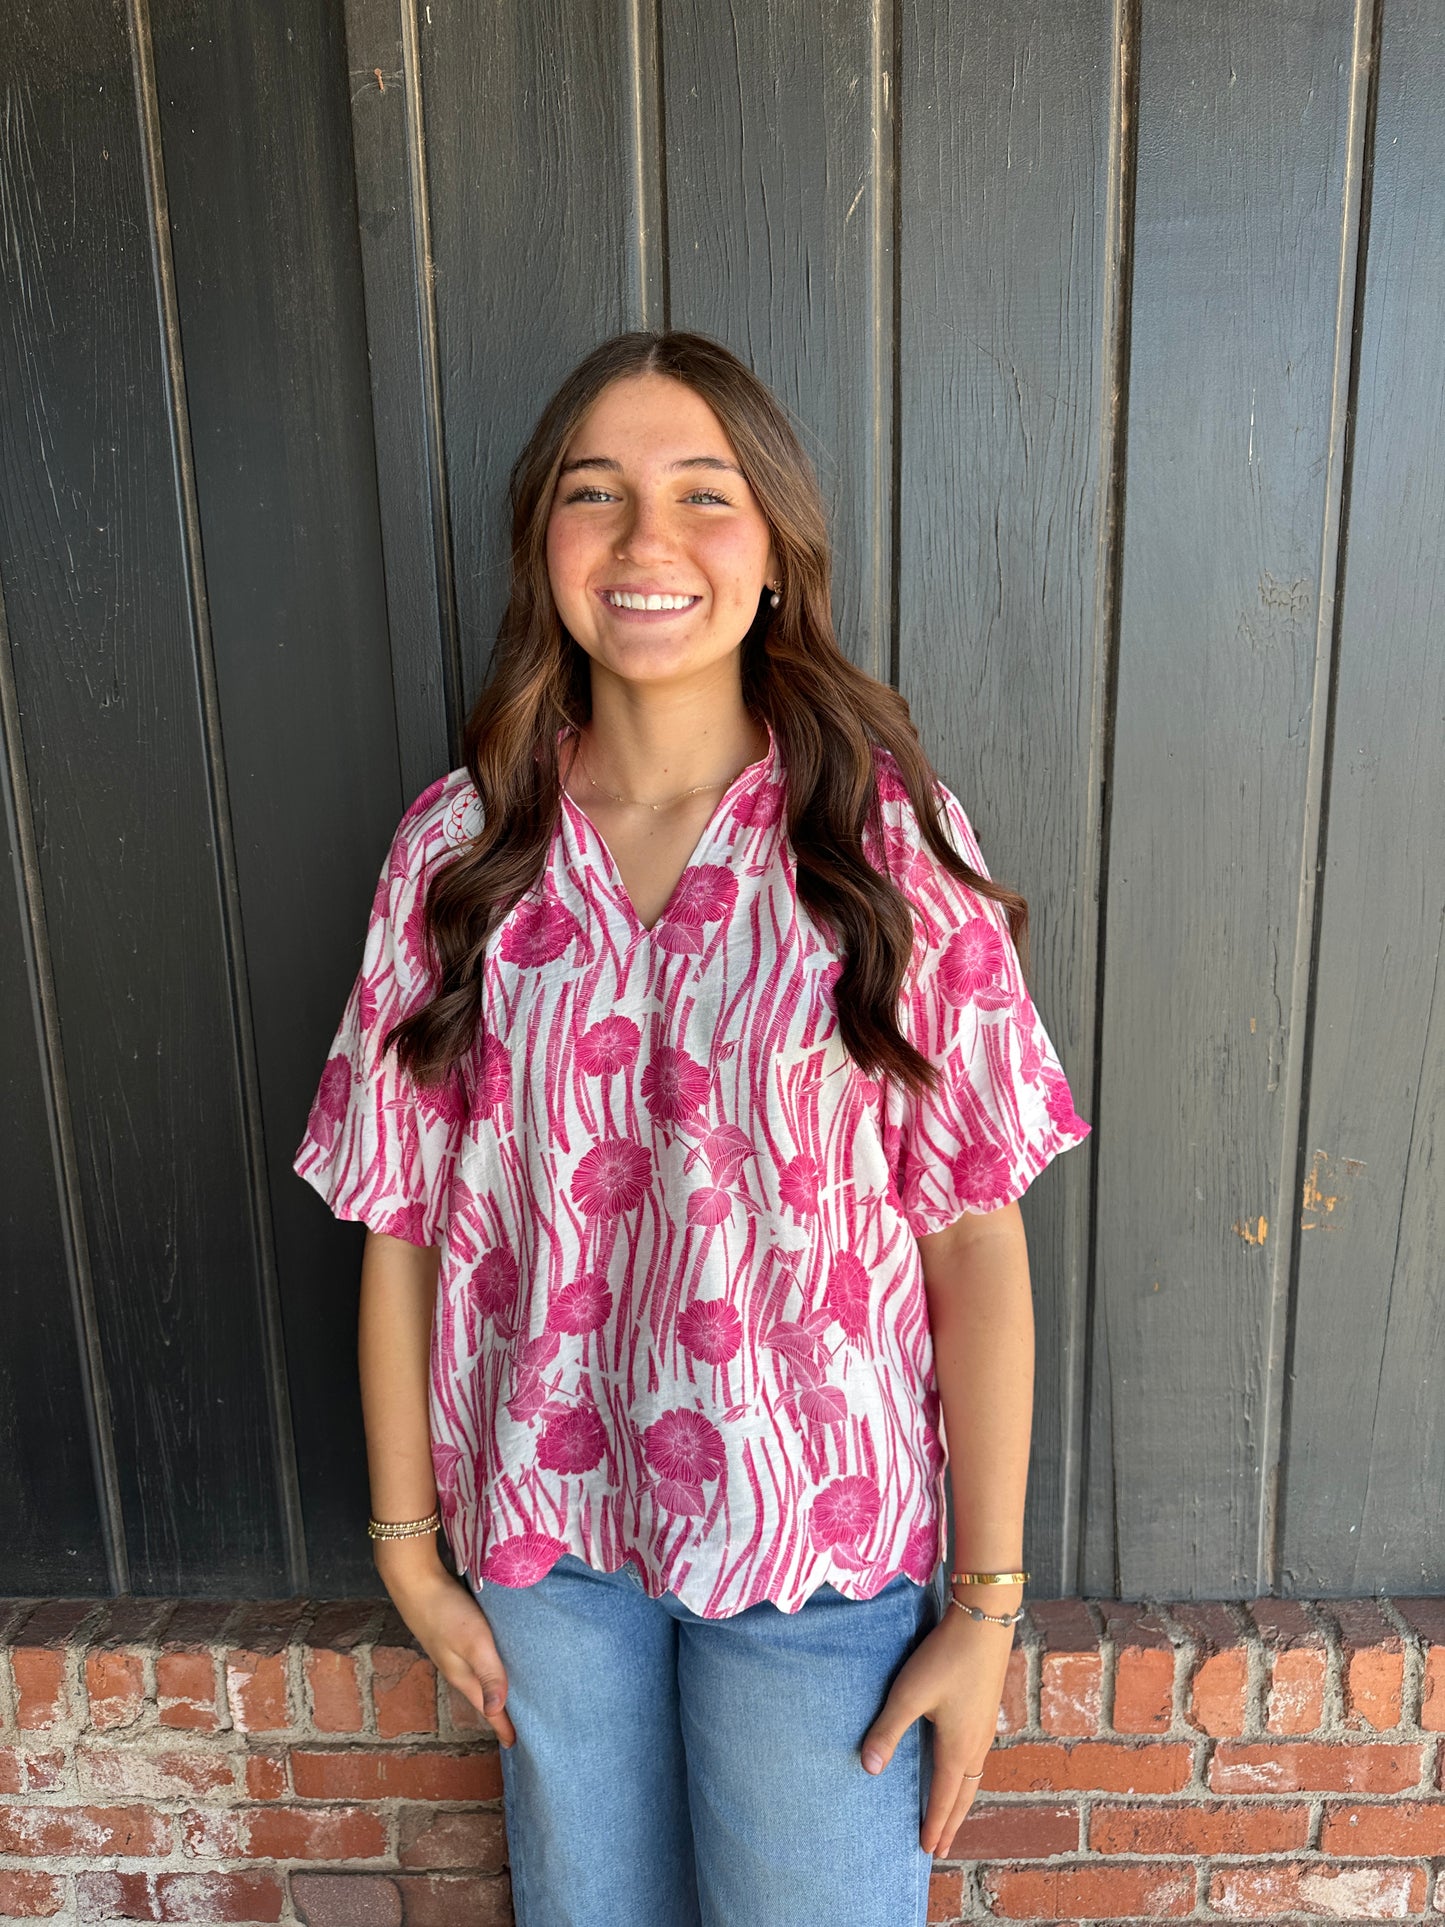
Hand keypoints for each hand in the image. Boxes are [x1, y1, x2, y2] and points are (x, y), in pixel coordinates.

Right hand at [373, 1538, 515, 1747]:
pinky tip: (500, 1658)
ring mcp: (454, 1652)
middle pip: (484, 1696)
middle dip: (501, 1712)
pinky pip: (478, 1659)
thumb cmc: (446, 1612)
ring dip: (496, 1688)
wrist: (415, 1580)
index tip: (517, 1745)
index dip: (503, 1727)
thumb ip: (488, 1673)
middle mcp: (458, 1668)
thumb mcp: (474, 1642)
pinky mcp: (455, 1634)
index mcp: (463, 1677)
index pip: (488, 1709)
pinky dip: (491, 1666)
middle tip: (523, 1723)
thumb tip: (497, 1711)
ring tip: (516, 1695)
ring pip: (481, 1677)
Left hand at [859, 1599, 1013, 1856]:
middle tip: (943, 1847)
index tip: (928, 1850)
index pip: (944, 1798)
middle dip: (952, 1821)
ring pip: (974, 1775)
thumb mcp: (909, 1694)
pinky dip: (968, 1775)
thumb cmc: (944, 1659)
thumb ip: (888, 1730)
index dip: (935, 1825)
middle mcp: (977, 1744)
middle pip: (964, 1794)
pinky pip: (978, 1757)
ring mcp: (985, 1727)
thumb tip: (869, 1769)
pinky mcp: (986, 1709)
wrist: (984, 1624)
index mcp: (958, 1748)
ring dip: (961, 1799)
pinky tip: (962, 1763)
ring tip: (952, 1813)